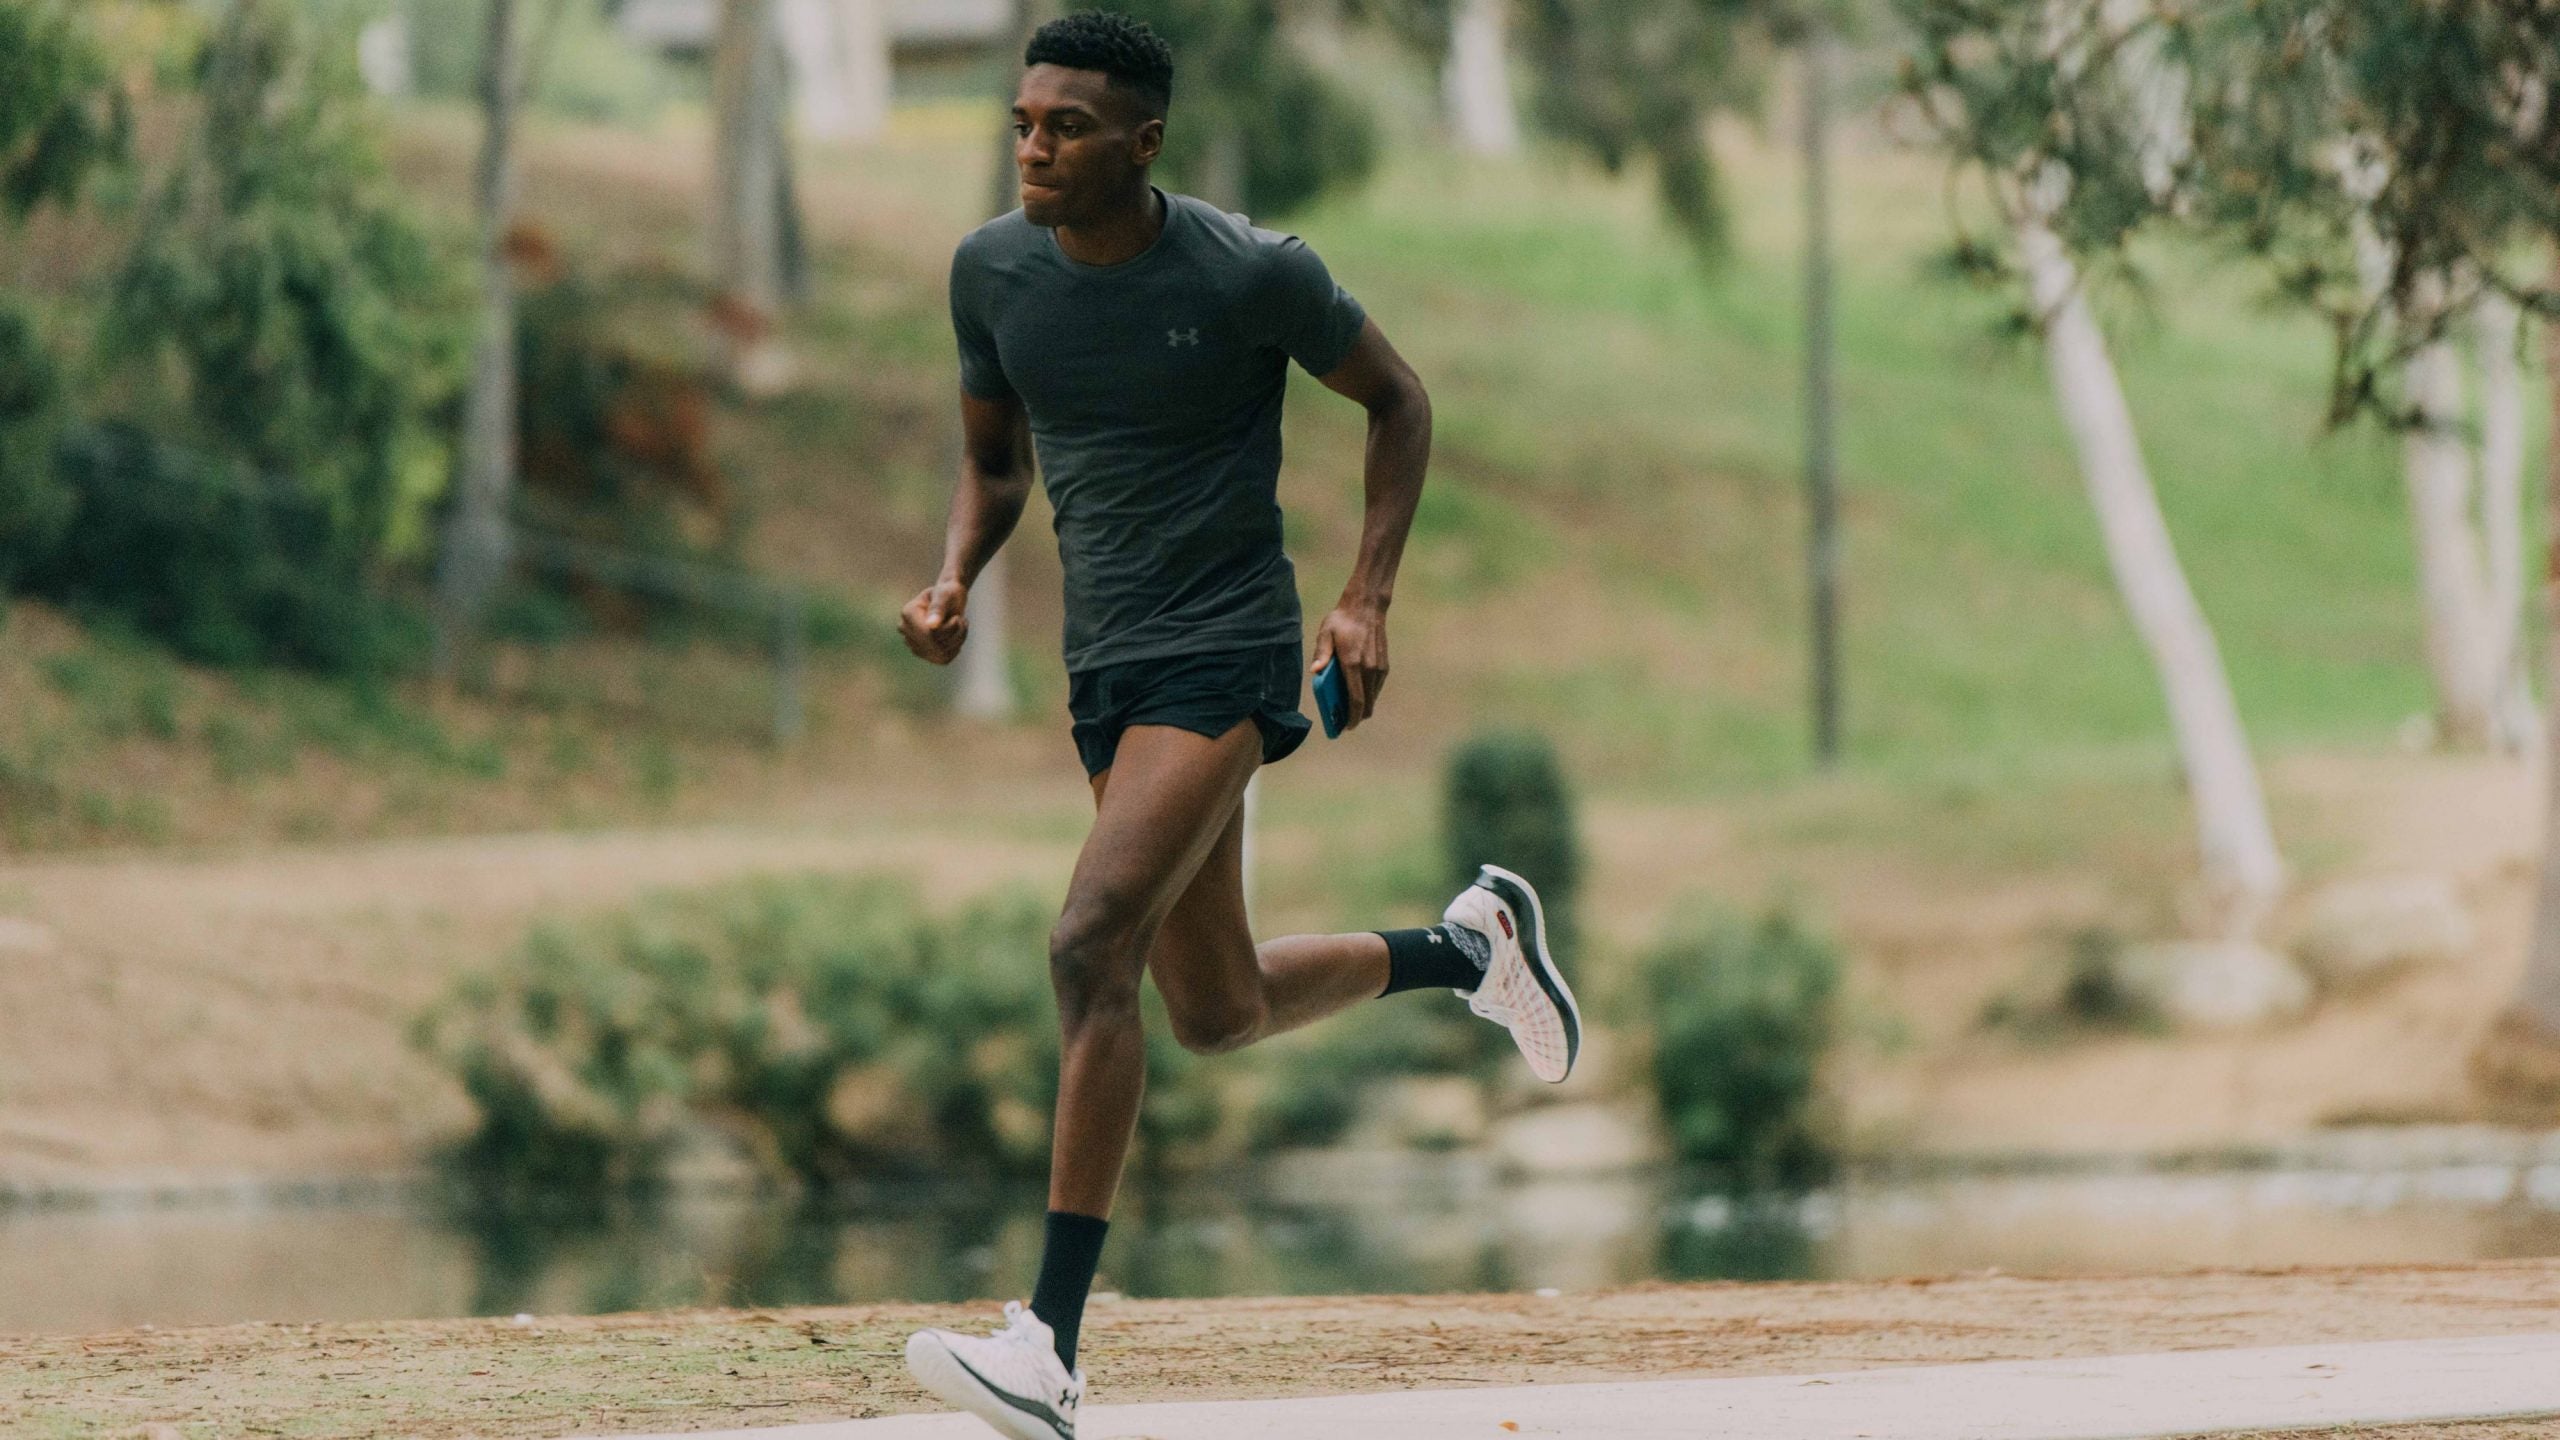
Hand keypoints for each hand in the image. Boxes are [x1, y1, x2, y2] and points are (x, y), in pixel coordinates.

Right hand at [898, 579, 969, 664]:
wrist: (949, 600)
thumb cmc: (948, 594)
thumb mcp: (945, 596)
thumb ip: (938, 608)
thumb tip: (931, 626)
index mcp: (908, 613)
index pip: (927, 635)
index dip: (948, 631)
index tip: (958, 618)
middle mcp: (905, 629)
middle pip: (934, 646)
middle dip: (954, 634)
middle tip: (961, 620)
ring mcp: (911, 642)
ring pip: (940, 655)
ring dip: (957, 641)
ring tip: (959, 626)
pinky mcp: (922, 652)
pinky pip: (942, 660)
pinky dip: (954, 650)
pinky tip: (956, 637)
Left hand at [1310, 600, 1388, 730]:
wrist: (1367, 606)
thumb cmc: (1342, 620)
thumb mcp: (1325, 633)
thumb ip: (1321, 653)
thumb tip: (1315, 671)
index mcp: (1352, 663)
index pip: (1355, 698)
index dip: (1351, 717)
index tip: (1345, 728)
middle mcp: (1369, 668)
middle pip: (1366, 703)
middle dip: (1356, 717)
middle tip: (1343, 722)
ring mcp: (1378, 667)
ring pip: (1372, 697)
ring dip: (1362, 706)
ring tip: (1348, 710)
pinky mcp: (1384, 665)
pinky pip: (1376, 687)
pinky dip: (1368, 695)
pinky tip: (1357, 693)